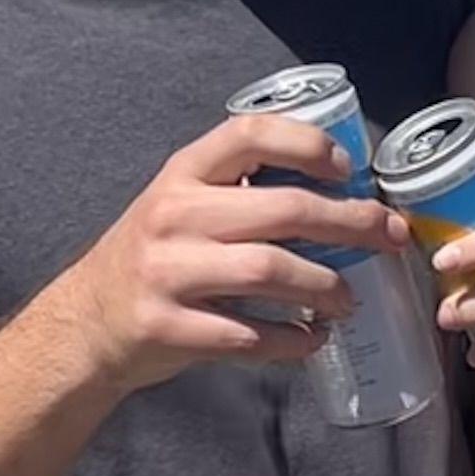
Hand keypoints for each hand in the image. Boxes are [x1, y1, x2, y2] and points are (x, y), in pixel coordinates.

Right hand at [54, 114, 397, 398]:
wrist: (85, 324)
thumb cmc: (153, 259)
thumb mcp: (181, 206)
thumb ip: (239, 193)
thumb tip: (341, 195)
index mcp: (182, 175)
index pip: (248, 134)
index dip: (306, 143)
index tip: (347, 166)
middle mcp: (173, 215)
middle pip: (281, 209)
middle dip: (349, 222)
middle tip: (389, 236)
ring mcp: (168, 272)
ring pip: (269, 271)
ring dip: (324, 287)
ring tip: (348, 300)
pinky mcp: (169, 327)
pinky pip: (248, 335)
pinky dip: (291, 340)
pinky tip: (311, 339)